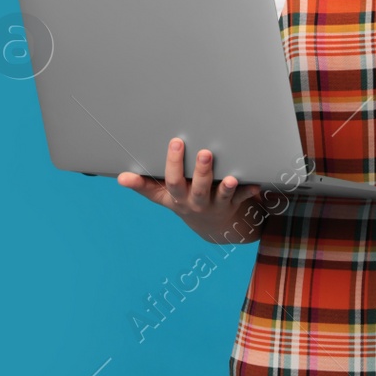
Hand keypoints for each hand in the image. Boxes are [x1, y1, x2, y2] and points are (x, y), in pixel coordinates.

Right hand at [118, 137, 265, 241]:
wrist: (213, 228)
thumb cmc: (184, 200)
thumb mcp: (164, 197)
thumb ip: (144, 185)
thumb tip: (120, 177)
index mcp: (177, 197)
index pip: (168, 184)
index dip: (167, 169)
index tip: (167, 148)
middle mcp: (195, 202)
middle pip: (196, 188)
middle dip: (200, 171)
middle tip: (204, 152)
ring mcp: (214, 205)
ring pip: (218, 195)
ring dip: (224, 186)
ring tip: (229, 176)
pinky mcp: (232, 205)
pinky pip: (241, 199)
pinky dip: (247, 192)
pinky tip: (255, 187)